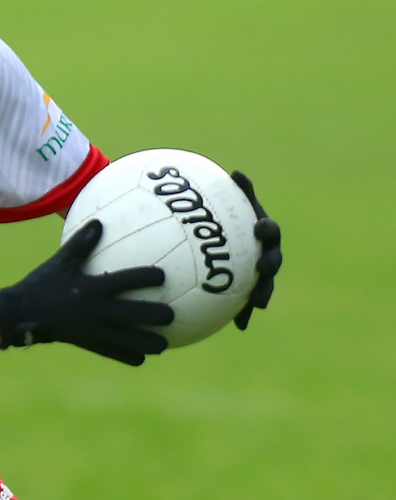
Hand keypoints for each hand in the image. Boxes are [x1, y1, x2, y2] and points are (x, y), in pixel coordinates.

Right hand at [0, 220, 173, 366]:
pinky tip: (141, 358)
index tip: (163, 276)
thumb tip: (99, 221)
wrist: (21, 314)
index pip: (126, 281)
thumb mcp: (60, 261)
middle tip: (171, 315)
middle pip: (135, 315)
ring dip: (148, 344)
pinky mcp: (87, 344)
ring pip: (128, 340)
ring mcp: (92, 330)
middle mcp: (95, 310)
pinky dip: (128, 357)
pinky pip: (112, 353)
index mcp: (91, 288)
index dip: (147, 277)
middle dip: (158, 316)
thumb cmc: (42, 283)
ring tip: (163, 344)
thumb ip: (81, 243)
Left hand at [229, 171, 280, 330]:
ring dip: (263, 293)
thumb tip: (237, 172)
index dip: (266, 228)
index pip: (268, 230)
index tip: (258, 227)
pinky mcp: (251, 293)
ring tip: (257, 304)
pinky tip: (241, 327)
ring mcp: (260, 275)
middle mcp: (266, 253)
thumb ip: (238, 194)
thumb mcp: (231, 210)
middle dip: (270, 262)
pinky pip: (247, 305)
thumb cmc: (228, 223)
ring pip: (265, 285)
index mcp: (263, 234)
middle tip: (263, 266)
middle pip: (273, 258)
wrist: (228, 248)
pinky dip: (246, 315)